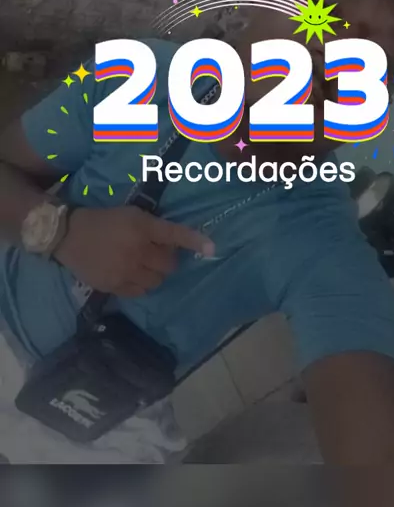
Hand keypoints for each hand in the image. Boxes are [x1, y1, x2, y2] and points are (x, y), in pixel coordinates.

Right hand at [54, 206, 214, 296]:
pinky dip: (141, 285)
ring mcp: (126, 271)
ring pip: (157, 281)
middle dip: (167, 259)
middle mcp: (137, 250)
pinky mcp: (114, 286)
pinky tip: (131, 274)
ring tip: (142, 264)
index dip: (194, 241)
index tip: (212, 249)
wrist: (69, 235)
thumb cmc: (105, 220)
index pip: (173, 234)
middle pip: (169, 264)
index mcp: (141, 227)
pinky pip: (141, 292)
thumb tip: (174, 243)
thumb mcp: (131, 214)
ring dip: (155, 273)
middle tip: (155, 253)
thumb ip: (153, 227)